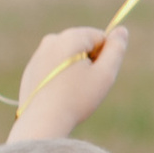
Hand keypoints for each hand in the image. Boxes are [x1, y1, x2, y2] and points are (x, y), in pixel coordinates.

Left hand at [11, 23, 128, 143]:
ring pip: (69, 57)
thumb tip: (122, 30)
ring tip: (71, 92)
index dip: (105, 58)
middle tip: (85, 87)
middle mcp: (52, 39)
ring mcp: (39, 54)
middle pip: (83, 46)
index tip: (97, 76)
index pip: (100, 37)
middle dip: (89, 63)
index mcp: (70, 37)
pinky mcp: (31, 69)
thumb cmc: (77, 99)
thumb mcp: (105, 74)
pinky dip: (61, 78)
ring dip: (75, 71)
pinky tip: (58, 95)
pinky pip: (54, 68)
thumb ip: (117, 49)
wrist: (42, 121)